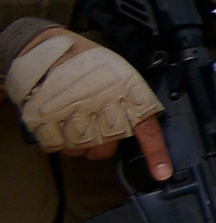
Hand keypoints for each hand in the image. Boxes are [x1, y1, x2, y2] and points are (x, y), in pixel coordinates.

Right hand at [10, 28, 159, 156]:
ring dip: (76, 141)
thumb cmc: (89, 62)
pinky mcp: (46, 122)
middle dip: (102, 144)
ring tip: (74, 118)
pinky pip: (54, 146)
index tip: (162, 173)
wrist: (51, 50)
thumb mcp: (122, 74)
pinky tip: (57, 121)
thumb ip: (134, 99)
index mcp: (125, 96)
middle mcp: (101, 110)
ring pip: (79, 150)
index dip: (156, 153)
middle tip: (95, 124)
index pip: (146, 129)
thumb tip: (145, 120)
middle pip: (106, 149)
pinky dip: (54, 138)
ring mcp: (73, 117)